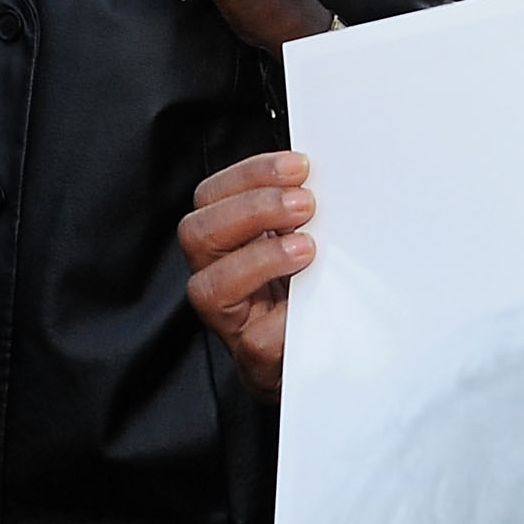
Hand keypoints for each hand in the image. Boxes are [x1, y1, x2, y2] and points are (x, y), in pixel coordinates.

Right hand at [178, 151, 313, 401]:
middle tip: (304, 204)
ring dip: (261, 257)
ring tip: (306, 248)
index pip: (212, 196)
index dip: (251, 174)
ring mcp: (229, 318)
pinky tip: (311, 299)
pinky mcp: (254, 356)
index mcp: (226, 240)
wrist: (320, 357)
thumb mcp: (304, 239)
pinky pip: (256, 337)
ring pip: (208, 287)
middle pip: (197, 233)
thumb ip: (302, 211)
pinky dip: (285, 316)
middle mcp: (215, 275)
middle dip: (253, 209)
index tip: (299, 166)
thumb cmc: (309, 291)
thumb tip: (327, 176)